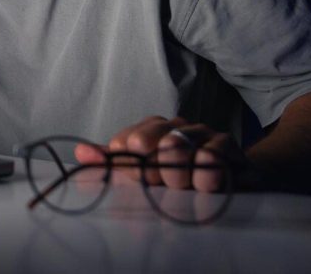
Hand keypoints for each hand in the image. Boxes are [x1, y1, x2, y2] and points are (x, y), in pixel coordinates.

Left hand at [75, 116, 246, 192]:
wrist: (230, 178)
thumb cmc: (180, 175)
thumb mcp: (145, 171)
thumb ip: (113, 164)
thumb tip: (80, 153)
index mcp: (152, 130)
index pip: (127, 140)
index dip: (127, 161)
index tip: (134, 175)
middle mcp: (174, 127)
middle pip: (150, 142)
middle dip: (150, 168)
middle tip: (158, 182)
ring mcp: (201, 134)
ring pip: (177, 146)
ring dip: (174, 170)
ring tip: (178, 183)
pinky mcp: (227, 147)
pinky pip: (211, 153)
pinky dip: (204, 168)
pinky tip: (202, 180)